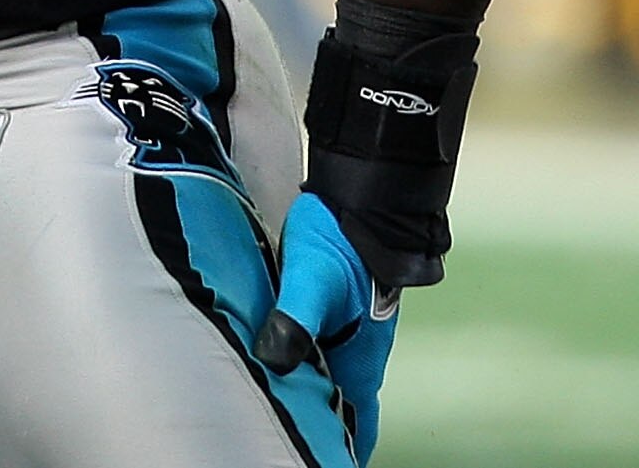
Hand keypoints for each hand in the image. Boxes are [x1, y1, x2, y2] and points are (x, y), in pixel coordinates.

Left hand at [253, 191, 400, 462]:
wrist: (364, 197)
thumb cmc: (340, 239)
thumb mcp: (311, 278)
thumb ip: (294, 317)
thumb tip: (274, 358)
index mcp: (361, 361)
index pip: (354, 425)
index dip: (340, 451)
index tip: (316, 463)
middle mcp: (361, 355)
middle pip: (342, 408)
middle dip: (323, 428)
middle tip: (283, 441)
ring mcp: (355, 335)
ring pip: (333, 382)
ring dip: (314, 399)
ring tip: (281, 414)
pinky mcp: (342, 314)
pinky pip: (325, 356)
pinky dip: (308, 371)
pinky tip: (283, 367)